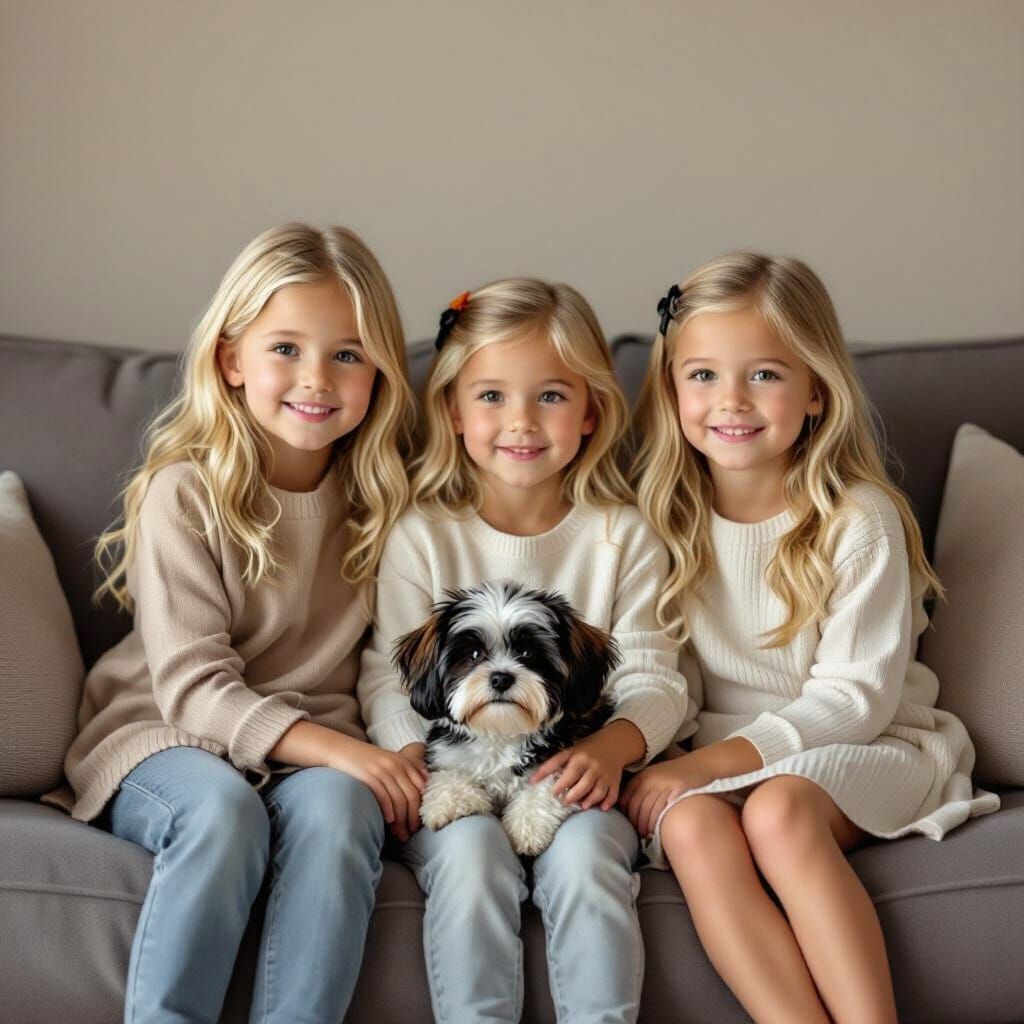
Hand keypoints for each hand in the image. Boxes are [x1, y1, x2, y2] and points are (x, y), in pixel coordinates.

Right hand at [324, 734, 428, 842]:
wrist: (341, 749)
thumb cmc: (365, 759)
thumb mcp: (389, 760)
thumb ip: (406, 770)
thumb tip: (423, 786)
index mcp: (403, 761)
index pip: (420, 787)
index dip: (421, 807)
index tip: (418, 822)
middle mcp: (396, 765)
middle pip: (411, 796)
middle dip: (412, 818)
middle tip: (410, 833)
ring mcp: (382, 771)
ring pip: (398, 800)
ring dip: (401, 820)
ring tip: (399, 833)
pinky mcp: (369, 777)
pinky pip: (383, 797)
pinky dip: (388, 811)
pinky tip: (388, 821)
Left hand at [530, 721, 644, 810]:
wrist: (613, 743)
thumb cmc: (585, 750)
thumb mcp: (568, 752)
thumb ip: (550, 765)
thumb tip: (531, 782)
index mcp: (580, 758)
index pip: (569, 775)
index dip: (560, 786)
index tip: (553, 793)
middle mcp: (594, 767)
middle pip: (584, 785)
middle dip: (573, 796)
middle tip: (566, 801)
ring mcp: (606, 774)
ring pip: (598, 792)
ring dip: (589, 801)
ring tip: (581, 806)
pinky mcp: (615, 781)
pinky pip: (613, 794)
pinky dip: (607, 803)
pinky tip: (601, 808)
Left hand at [619, 738, 762, 838]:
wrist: (702, 765)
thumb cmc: (679, 775)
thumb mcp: (657, 777)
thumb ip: (644, 790)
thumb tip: (631, 811)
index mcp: (644, 776)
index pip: (627, 798)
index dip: (626, 814)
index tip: (628, 824)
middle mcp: (652, 778)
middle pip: (637, 806)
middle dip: (635, 822)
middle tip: (637, 834)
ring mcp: (665, 784)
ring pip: (649, 810)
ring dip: (645, 826)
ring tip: (646, 836)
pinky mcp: (678, 789)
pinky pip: (663, 809)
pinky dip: (657, 822)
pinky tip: (657, 830)